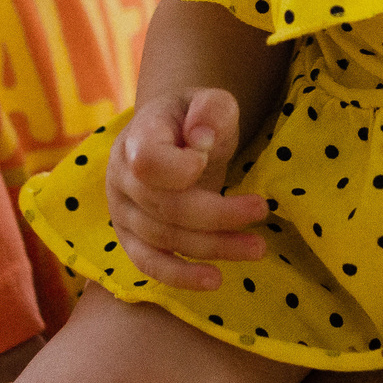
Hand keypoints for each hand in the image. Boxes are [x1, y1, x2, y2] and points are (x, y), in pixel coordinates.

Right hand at [106, 88, 269, 290]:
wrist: (172, 136)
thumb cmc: (195, 119)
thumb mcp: (211, 101)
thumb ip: (211, 110)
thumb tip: (202, 140)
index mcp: (136, 138)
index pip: (147, 161)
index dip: (178, 168)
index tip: (208, 159)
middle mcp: (120, 177)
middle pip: (166, 207)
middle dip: (218, 215)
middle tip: (262, 211)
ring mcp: (122, 212)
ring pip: (166, 238)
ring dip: (215, 247)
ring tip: (258, 247)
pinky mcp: (132, 239)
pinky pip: (151, 264)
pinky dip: (182, 277)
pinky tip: (215, 280)